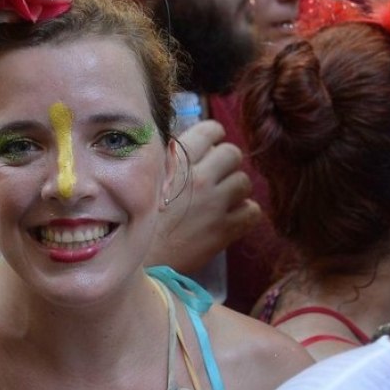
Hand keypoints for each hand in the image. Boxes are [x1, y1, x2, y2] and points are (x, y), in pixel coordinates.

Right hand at [149, 120, 262, 273]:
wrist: (139, 258)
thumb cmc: (136, 218)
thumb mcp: (146, 179)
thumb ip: (168, 160)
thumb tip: (189, 146)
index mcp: (176, 162)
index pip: (210, 130)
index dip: (214, 135)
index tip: (211, 145)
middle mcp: (198, 178)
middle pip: (233, 153)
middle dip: (227, 162)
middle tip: (217, 174)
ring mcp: (214, 204)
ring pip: (245, 181)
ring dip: (236, 188)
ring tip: (222, 198)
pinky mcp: (225, 229)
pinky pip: (253, 211)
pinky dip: (245, 213)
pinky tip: (230, 216)